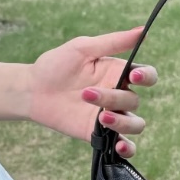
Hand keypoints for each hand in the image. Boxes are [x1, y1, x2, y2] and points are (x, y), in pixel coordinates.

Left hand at [27, 27, 156, 157]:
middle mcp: (118, 95)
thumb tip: (142, 30)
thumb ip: (114, 42)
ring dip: (122, 121)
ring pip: (136, 124)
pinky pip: (125, 147)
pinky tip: (118, 145)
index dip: (146, 77)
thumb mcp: (83, 48)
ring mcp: (110, 116)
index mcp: (118, 73)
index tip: (132, 76)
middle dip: (113, 97)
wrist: (32, 90)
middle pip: (134, 100)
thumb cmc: (56, 65)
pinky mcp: (99, 134)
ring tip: (100, 117)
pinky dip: (128, 149)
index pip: (147, 76)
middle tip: (86, 93)